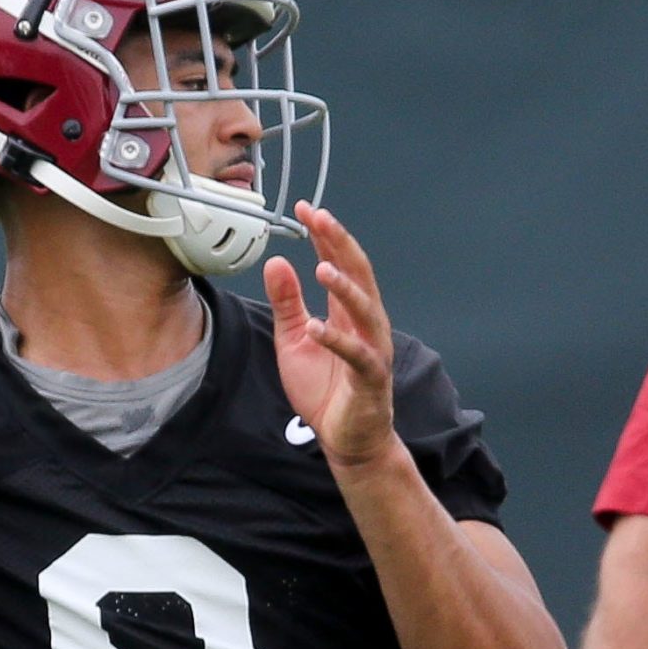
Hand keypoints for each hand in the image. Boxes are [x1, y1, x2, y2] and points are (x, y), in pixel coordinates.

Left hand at [262, 205, 396, 467]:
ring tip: (321, 267)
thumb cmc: (325, 389)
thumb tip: (276, 261)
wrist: (346, 438)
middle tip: (319, 218)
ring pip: (365, 310)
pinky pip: (356, 355)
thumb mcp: (293, 339)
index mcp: (347, 311)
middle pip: (358, 274)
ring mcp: (372, 349)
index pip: (339, 263)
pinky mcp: (370, 378)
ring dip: (344, 287)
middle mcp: (366, 323)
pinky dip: (337, 340)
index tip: (304, 209)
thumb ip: (287, 302)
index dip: (323, 236)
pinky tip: (317, 327)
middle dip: (339, 244)